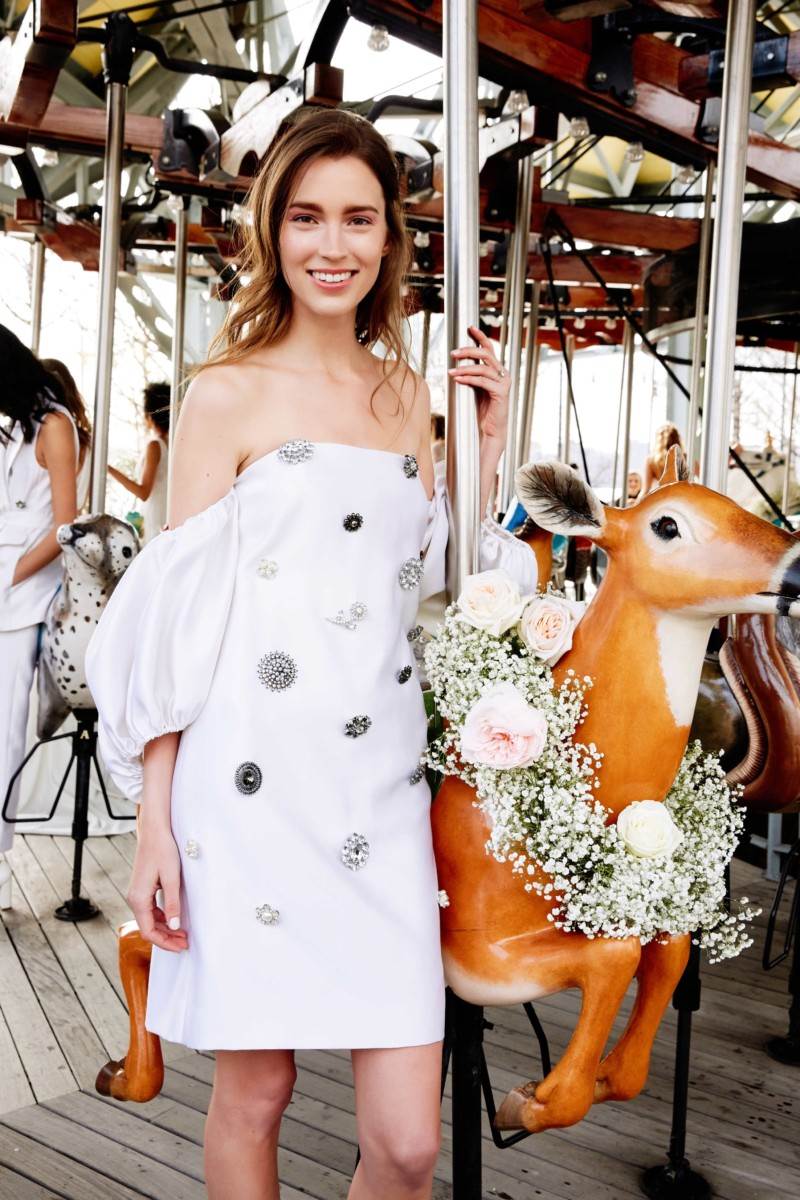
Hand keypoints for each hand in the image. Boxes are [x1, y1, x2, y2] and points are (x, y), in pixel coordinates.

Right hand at [126, 825, 187, 952]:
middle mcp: (134, 898)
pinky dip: (162, 918)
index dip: (165, 942)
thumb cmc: (162, 850)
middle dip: (166, 938)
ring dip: (165, 929)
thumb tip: (175, 925)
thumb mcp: (172, 878)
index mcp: (139, 898)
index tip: (181, 946)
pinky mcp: (142, 889)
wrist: (154, 832)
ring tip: (182, 934)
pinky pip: (150, 910)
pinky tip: (174, 919)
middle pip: (148, 928)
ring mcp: (137, 894)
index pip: (149, 931)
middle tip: (185, 943)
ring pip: (149, 920)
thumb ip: (172, 903)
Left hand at [448, 324, 509, 442]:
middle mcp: (503, 374)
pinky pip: (482, 382)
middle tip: (453, 353)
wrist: (491, 430)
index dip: (480, 336)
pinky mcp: (501, 393)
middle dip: (468, 351)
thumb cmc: (483, 410)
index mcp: (497, 370)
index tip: (469, 327)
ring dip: (464, 368)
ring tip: (450, 371)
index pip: (489, 348)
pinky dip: (468, 379)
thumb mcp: (476, 387)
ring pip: (483, 368)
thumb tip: (457, 362)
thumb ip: (471, 374)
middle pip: (486, 354)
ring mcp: (504, 383)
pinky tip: (457, 379)